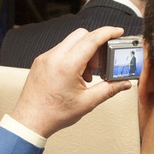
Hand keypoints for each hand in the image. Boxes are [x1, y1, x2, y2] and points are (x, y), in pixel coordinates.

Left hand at [10, 26, 130, 138]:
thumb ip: (109, 89)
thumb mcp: (87, 103)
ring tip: (86, 74)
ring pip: (71, 42)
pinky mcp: (41, 61)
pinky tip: (75, 75)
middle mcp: (54, 57)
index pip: (92, 39)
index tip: (118, 32)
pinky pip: (61, 50)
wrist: (30, 121)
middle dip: (96, 44)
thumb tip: (123, 83)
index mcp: (67, 66)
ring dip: (84, 52)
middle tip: (100, 64)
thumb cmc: (54, 114)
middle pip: (82, 35)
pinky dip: (72, 56)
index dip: (108, 32)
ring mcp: (45, 58)